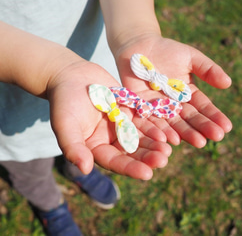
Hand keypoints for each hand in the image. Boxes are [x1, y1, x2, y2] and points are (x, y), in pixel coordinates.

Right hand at [47, 60, 170, 179]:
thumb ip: (73, 147)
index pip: (114, 162)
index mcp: (95, 147)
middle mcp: (110, 139)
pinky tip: (165, 132)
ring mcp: (121, 125)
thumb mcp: (65, 124)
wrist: (71, 76)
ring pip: (140, 137)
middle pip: (131, 152)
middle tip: (163, 160)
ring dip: (154, 144)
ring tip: (168, 149)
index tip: (148, 174)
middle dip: (147, 157)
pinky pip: (143, 120)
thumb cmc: (64, 101)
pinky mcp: (128, 111)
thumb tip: (85, 169)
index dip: (130, 168)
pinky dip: (153, 126)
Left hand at [115, 34, 232, 147]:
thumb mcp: (190, 57)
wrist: (139, 47)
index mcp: (187, 93)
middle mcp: (173, 104)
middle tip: (216, 137)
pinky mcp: (140, 107)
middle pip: (189, 118)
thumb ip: (208, 70)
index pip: (202, 107)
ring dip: (185, 133)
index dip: (214, 117)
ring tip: (198, 141)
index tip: (226, 127)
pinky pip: (150, 120)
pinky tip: (171, 138)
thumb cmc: (166, 50)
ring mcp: (157, 107)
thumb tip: (227, 83)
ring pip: (172, 122)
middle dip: (202, 127)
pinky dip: (160, 129)